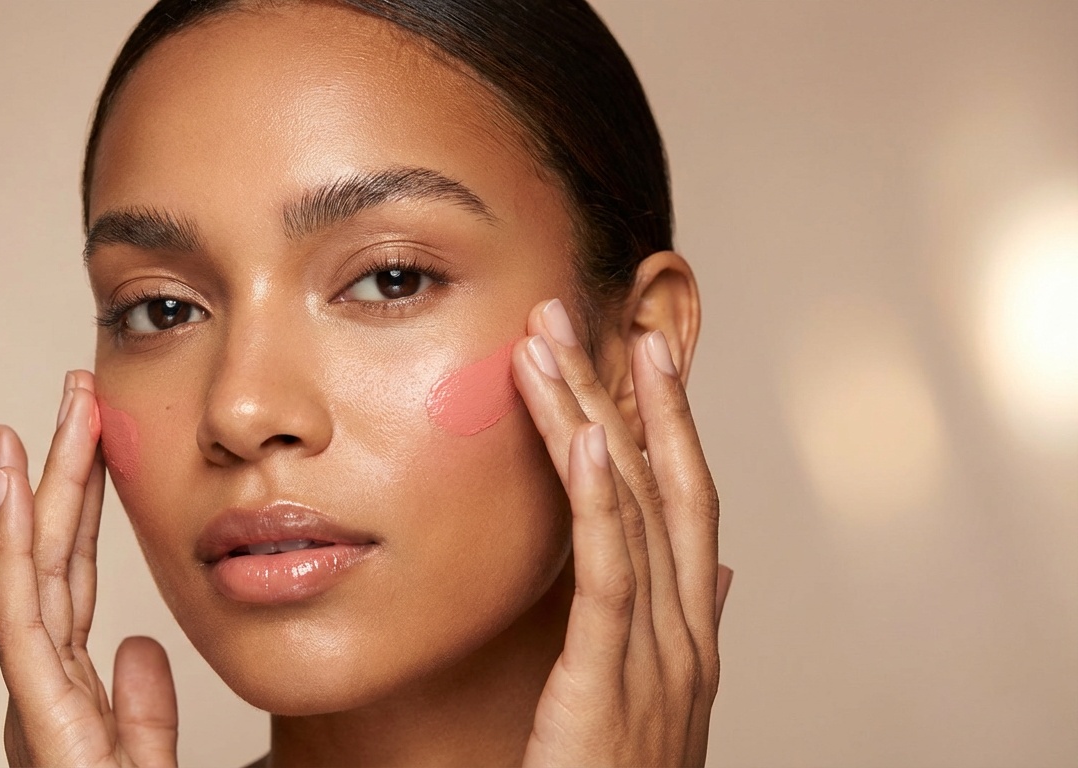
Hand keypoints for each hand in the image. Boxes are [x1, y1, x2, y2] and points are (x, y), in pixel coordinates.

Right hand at [0, 370, 179, 766]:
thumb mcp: (149, 761)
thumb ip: (141, 709)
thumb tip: (141, 644)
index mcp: (73, 694)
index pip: (76, 581)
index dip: (80, 507)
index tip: (95, 438)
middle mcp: (44, 690)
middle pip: (50, 562)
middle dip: (59, 475)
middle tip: (75, 395)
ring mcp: (35, 701)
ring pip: (26, 575)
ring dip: (29, 491)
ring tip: (31, 420)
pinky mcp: (38, 719)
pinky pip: (18, 618)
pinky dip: (10, 545)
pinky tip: (13, 486)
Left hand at [513, 300, 731, 767]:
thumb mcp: (654, 700)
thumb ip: (679, 627)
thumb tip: (716, 567)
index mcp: (688, 634)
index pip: (683, 503)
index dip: (668, 422)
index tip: (642, 350)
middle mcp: (684, 636)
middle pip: (665, 488)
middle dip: (630, 396)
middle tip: (593, 314)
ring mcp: (657, 660)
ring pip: (634, 512)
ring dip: (599, 419)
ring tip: (563, 344)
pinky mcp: (608, 688)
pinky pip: (610, 576)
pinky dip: (605, 499)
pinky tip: (592, 436)